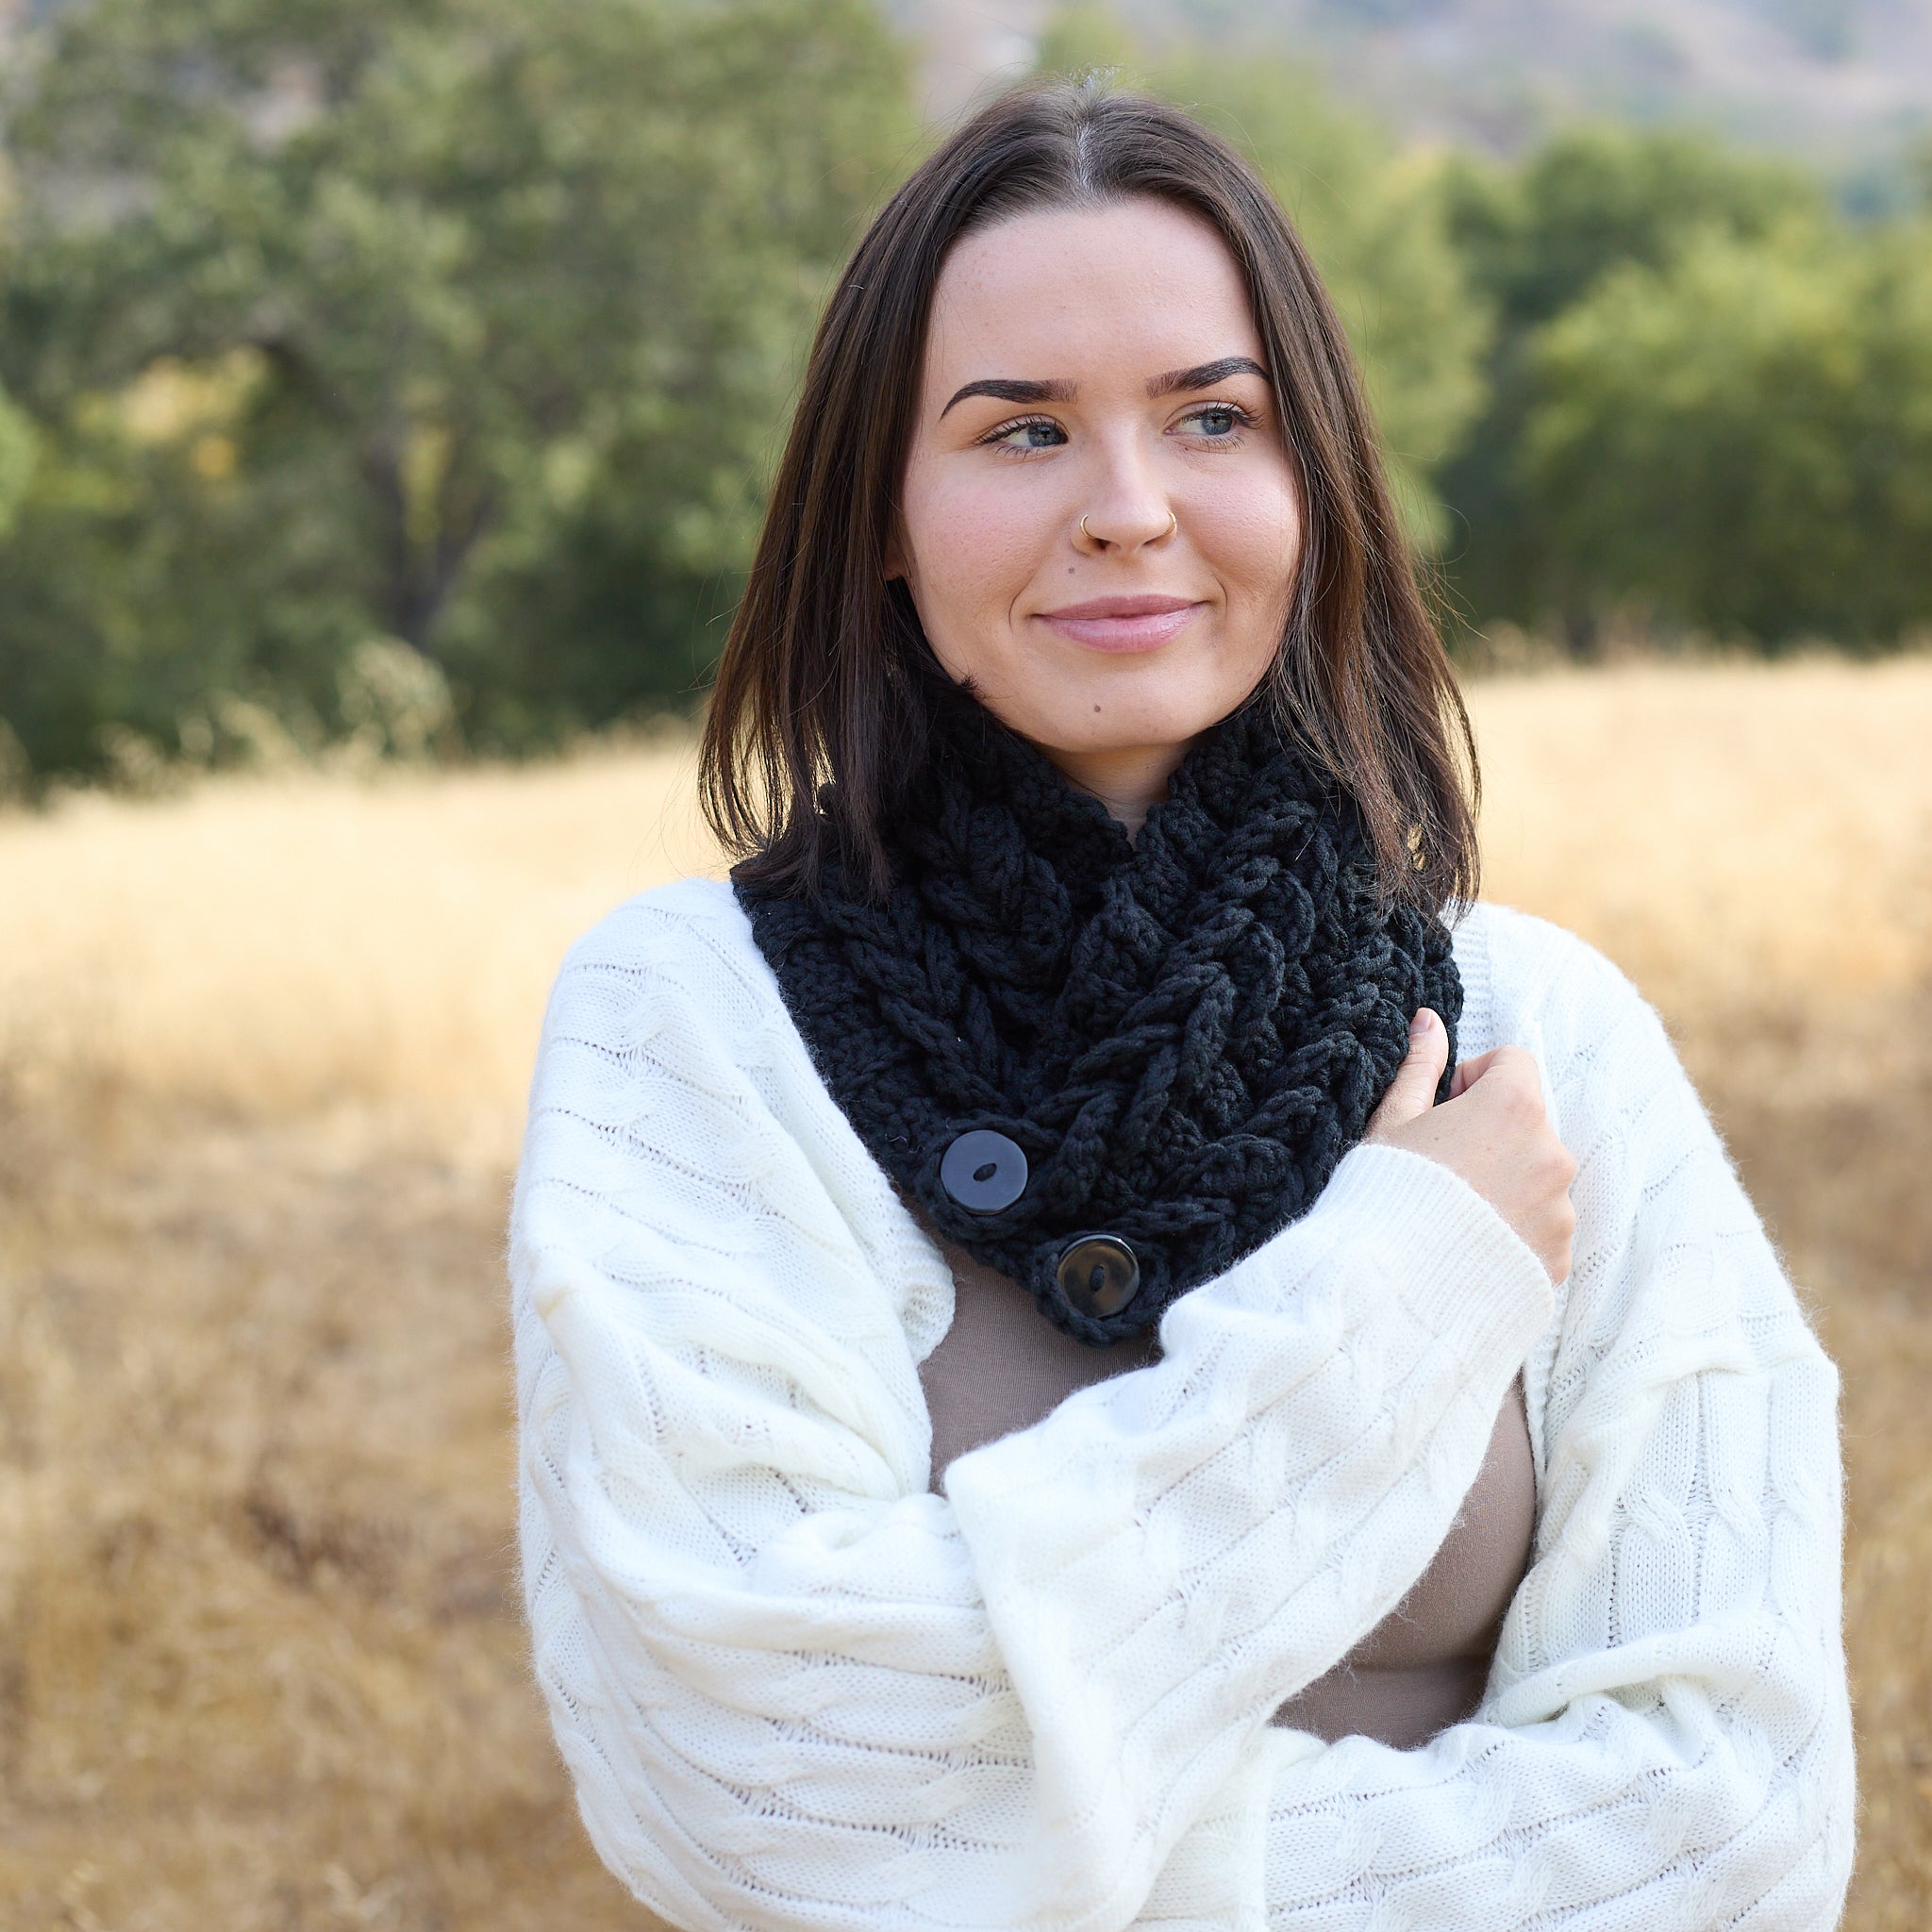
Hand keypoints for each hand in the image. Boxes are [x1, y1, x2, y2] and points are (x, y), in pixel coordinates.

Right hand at [1365, 1009, 1576, 1282]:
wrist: (1393, 1289)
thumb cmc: (1385, 1194)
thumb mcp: (1392, 1122)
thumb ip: (1419, 1067)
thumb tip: (1428, 1020)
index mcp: (1513, 1107)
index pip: (1514, 1062)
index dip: (1474, 1078)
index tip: (1443, 1110)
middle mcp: (1551, 1153)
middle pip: (1527, 1122)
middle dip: (1492, 1133)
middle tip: (1442, 1167)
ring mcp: (1561, 1209)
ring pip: (1536, 1176)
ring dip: (1507, 1182)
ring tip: (1454, 1213)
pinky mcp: (1559, 1255)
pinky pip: (1542, 1227)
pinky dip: (1515, 1229)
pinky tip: (1470, 1245)